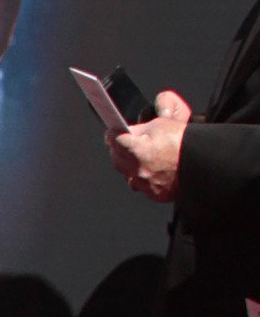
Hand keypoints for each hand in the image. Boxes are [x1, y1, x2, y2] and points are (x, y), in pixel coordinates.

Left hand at [110, 88, 190, 203]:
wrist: (203, 161)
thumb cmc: (184, 141)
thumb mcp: (163, 123)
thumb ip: (141, 126)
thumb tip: (129, 131)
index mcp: (137, 149)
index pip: (113, 139)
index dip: (114, 134)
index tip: (114, 132)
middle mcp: (138, 169)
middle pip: (116, 159)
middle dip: (119, 150)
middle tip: (125, 144)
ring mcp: (145, 183)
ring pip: (127, 174)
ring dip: (130, 165)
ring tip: (142, 157)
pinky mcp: (154, 194)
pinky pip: (141, 186)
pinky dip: (144, 178)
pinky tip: (153, 170)